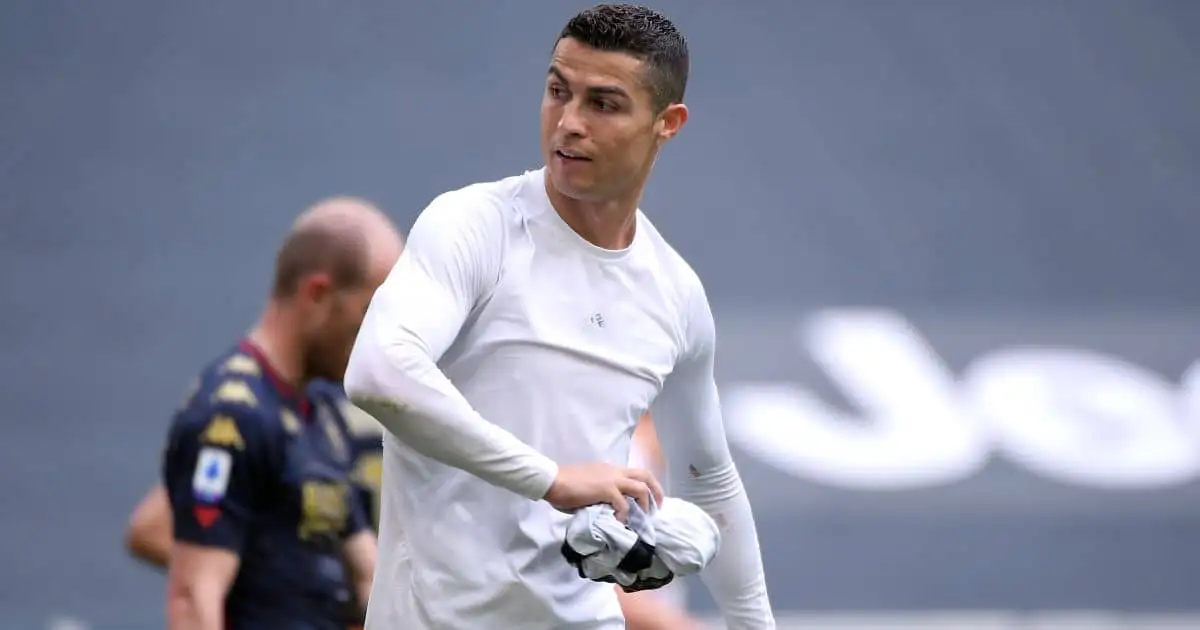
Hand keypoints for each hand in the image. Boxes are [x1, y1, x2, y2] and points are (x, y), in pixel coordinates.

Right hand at [543, 462, 663, 521]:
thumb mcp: (588, 485)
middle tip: (657, 508)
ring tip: (642, 517)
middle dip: (656, 491)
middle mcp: (615, 471)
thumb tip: (607, 508)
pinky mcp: (606, 489)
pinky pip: (623, 504)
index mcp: (611, 469)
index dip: (647, 486)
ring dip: (644, 504)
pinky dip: (624, 515)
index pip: (636, 473)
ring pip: (640, 488)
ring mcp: (612, 479)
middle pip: (646, 475)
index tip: (649, 500)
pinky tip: (620, 522)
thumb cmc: (565, 484)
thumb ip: (601, 493)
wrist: (553, 480)